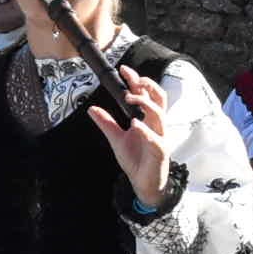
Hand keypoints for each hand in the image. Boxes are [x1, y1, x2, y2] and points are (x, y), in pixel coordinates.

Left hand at [85, 68, 176, 209]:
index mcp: (147, 119)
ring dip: (146, 103)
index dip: (137, 81)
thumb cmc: (135, 160)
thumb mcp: (116, 139)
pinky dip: (146, 130)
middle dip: (148, 85)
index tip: (124, 70)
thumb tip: (91, 108)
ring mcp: (160, 137)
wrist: (143, 183)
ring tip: (129, 98)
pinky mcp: (160, 151)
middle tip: (134, 79)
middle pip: (160, 98)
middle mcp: (156, 125)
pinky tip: (135, 124)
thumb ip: (106, 123)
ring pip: (160, 114)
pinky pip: (156, 138)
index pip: (146, 95)